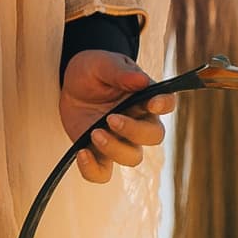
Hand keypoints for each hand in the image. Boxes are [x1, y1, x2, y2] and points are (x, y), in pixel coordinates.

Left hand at [61, 51, 169, 182]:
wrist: (71, 85)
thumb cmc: (92, 71)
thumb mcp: (101, 63)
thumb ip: (119, 71)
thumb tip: (141, 79)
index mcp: (144, 97)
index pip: (166, 103)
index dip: (164, 105)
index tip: (152, 103)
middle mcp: (138, 122)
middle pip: (153, 136)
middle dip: (134, 131)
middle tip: (110, 119)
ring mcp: (120, 140)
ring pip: (132, 157)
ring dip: (115, 149)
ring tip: (94, 133)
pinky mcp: (100, 153)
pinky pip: (102, 173)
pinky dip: (93, 170)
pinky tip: (82, 153)